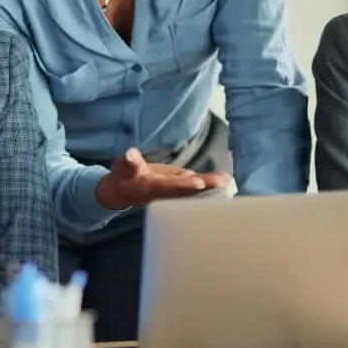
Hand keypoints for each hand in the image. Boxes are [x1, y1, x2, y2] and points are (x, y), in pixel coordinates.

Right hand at [94, 147, 231, 210]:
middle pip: (187, 190)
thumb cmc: (123, 177)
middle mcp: (166, 194)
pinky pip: (195, 184)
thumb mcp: (122, 168)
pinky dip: (210, 182)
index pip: (168, 187)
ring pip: (194, 189)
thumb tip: (130, 153)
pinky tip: (224, 177)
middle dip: (204, 186)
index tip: (198, 183)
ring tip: (225, 178)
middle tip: (222, 181)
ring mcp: (174, 191)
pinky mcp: (179, 186)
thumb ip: (129, 162)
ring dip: (211, 184)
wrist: (125, 192)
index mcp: (151, 189)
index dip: (183, 185)